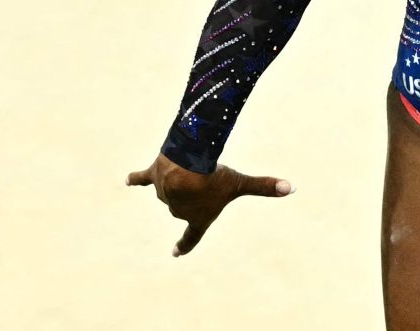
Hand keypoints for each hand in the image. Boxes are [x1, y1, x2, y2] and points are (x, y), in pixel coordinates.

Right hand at [125, 152, 293, 255]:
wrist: (186, 166)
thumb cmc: (213, 179)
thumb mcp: (240, 184)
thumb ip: (265, 187)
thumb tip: (292, 188)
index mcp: (197, 218)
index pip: (192, 236)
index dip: (185, 245)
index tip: (176, 253)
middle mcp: (178, 211)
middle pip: (184, 204)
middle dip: (192, 194)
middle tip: (202, 181)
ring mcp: (164, 195)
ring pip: (172, 187)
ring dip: (181, 177)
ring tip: (190, 168)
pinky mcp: (153, 177)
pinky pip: (143, 179)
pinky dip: (135, 179)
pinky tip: (127, 180)